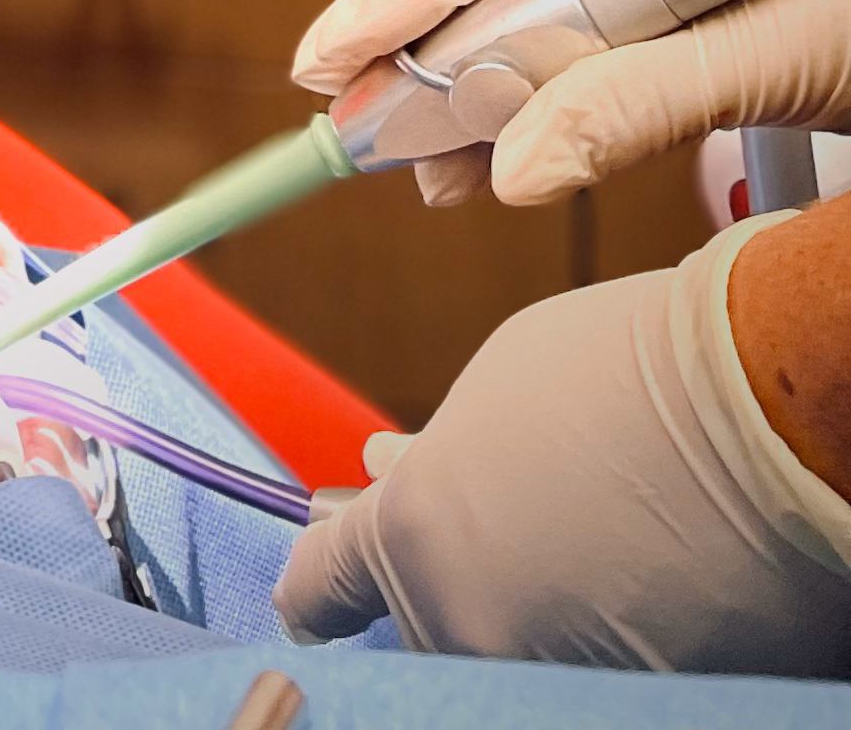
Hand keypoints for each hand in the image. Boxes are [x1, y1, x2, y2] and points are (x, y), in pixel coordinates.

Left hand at [274, 228, 850, 672]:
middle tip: (484, 531)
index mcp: (413, 548)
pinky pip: (592, 673)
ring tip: (580, 537)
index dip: (312, 591)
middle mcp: (472, 634)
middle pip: (423, 628)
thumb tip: (394, 478)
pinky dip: (600, 635)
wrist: (768, 418)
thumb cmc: (627, 377)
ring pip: (509, 654)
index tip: (308, 601)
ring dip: (525, 607)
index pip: (321, 590)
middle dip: (440, 582)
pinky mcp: (643, 705)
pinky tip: (629, 582)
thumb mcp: (493, 395)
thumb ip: (435, 460)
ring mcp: (557, 681)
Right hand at [292, 0, 850, 204]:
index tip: (330, 57)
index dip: (407, 0)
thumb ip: (635, 102)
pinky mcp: (682, 17)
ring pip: (532, 25)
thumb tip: (508, 171)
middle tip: (345, 125)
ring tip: (407, 165)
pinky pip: (580, 57)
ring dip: (472, 100)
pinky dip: (531, 111)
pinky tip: (482, 158)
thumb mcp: (775, 52)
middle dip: (425, 58)